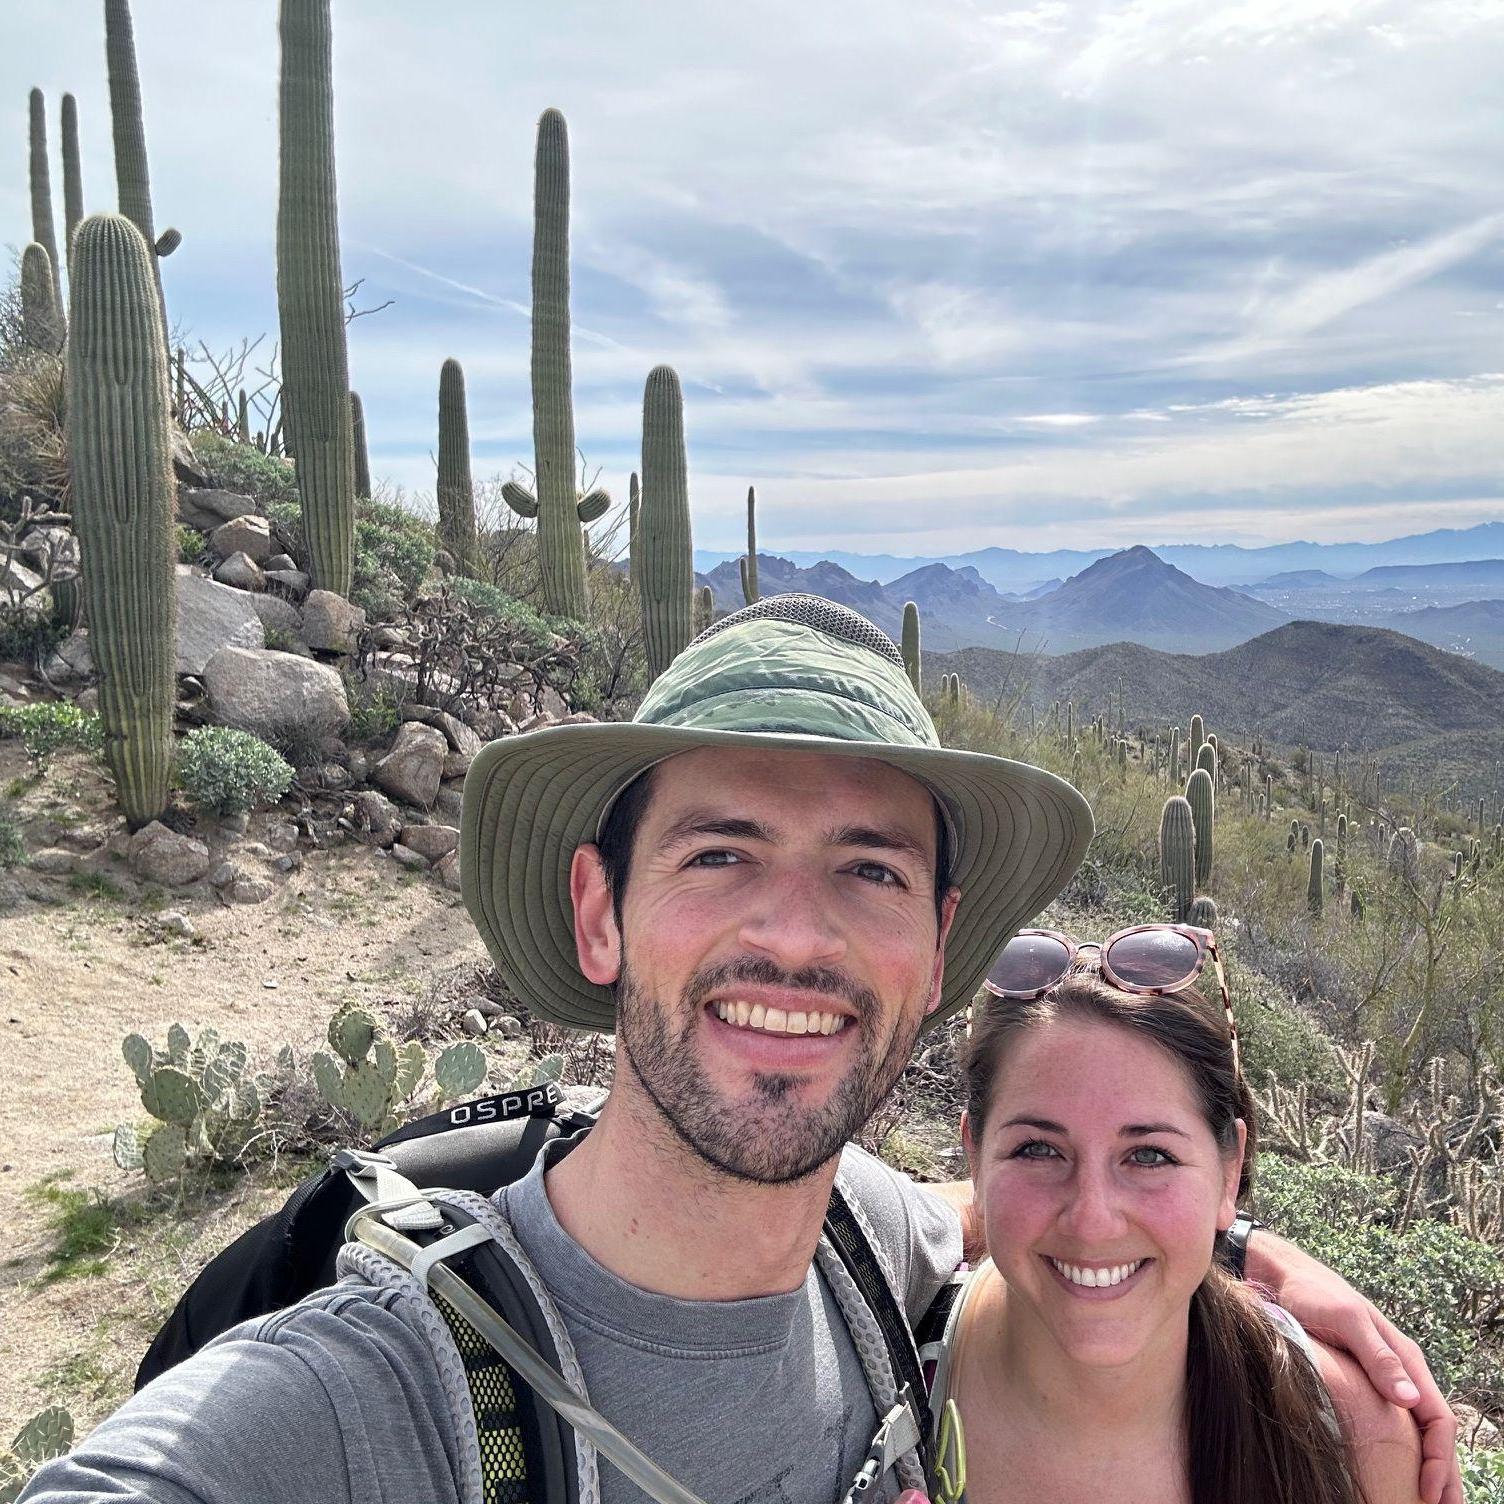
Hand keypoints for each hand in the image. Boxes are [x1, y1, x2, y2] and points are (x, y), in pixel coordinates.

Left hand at [1247, 1230, 1459, 1503]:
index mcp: (1405, 1356)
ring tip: (1424, 1499)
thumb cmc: (1311, 1293)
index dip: (1439, 1458)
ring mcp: (1383, 1374)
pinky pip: (1393, 1420)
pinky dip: (1402, 1449)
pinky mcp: (1361, 1379)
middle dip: (1442, 1471)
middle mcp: (1401, 1368)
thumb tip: (1411, 1400)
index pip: (1437, 1417)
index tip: (1431, 1492)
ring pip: (1416, 1428)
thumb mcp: (1344, 1319)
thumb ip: (1377, 1356)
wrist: (1281, 1275)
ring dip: (1425, 1464)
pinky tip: (1394, 1468)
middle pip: (1434, 1428)